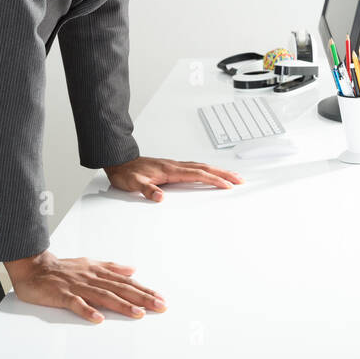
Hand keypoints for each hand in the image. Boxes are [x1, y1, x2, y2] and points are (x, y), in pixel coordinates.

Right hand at [4, 250, 164, 322]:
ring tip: (137, 313)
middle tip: (159, 306)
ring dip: (121, 305)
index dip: (144, 290)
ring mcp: (77, 286)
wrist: (34, 267)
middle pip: (120, 289)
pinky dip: (87, 310)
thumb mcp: (90, 264)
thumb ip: (111, 268)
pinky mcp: (62, 294)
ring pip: (103, 296)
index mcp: (99, 272)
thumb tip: (132, 270)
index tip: (160, 298)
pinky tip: (98, 318)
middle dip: (141, 298)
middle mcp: (91, 278)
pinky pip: (76, 303)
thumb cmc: (63, 268)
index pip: (126, 282)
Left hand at [105, 155, 242, 201]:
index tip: (227, 185)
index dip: (214, 180)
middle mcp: (176, 165)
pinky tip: (210, 173)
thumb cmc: (127, 173)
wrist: (119, 161)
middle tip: (240, 180)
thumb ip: (147, 190)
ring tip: (231, 177)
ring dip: (218, 171)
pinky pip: (196, 167)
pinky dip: (207, 170)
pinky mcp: (172, 167)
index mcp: (170, 170)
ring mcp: (175, 165)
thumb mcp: (133, 184)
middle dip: (224, 174)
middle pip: (206, 168)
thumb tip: (160, 197)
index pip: (198, 174)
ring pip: (202, 167)